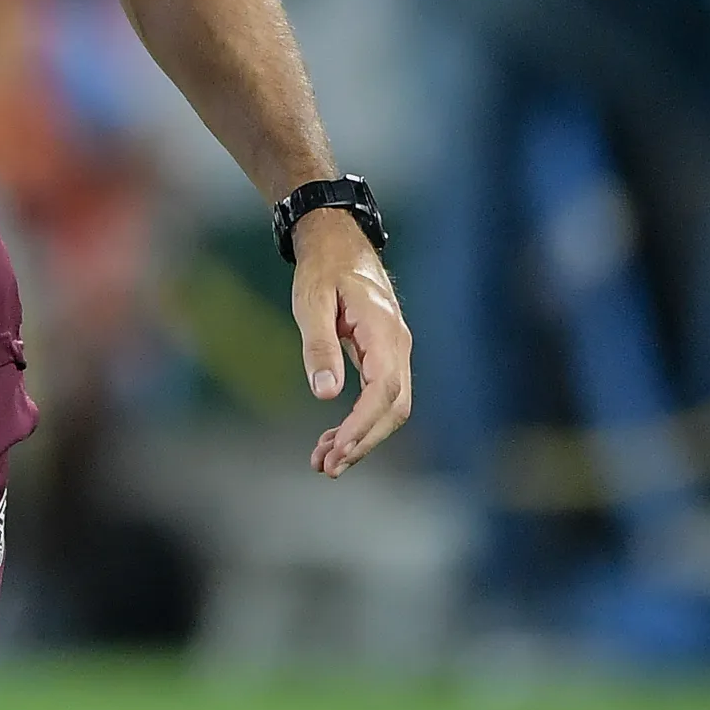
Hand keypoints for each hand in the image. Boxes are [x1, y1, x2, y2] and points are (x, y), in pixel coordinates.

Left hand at [291, 210, 412, 476]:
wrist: (338, 242)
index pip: (384, 390)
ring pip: (389, 407)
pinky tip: (332, 439)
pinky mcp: (384, 357)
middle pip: (394, 407)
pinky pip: (379, 397)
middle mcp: (398, 346)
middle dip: (363, 441)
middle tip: (327, 467)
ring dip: (361, 437)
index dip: (362, 425)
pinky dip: (359, 423)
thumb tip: (326, 395)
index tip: (337, 450)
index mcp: (384, 331)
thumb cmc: (323, 269)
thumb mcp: (312, 302)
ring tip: (323, 461)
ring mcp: (395, 352)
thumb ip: (319, 346)